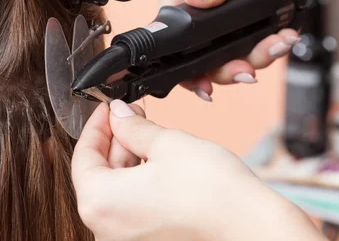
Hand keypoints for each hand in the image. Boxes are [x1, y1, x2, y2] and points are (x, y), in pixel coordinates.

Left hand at [72, 101, 325, 240]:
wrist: (255, 231)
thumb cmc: (214, 193)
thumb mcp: (167, 144)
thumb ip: (133, 127)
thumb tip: (118, 114)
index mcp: (99, 204)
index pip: (83, 156)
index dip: (96, 126)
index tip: (107, 109)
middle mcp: (105, 230)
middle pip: (99, 175)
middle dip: (115, 141)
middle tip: (131, 116)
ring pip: (116, 192)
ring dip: (128, 161)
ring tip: (148, 135)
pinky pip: (132, 209)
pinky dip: (139, 184)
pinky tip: (156, 163)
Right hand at [159, 0, 300, 99]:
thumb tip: (196, 0)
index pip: (171, 42)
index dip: (187, 68)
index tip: (206, 84)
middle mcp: (194, 10)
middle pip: (200, 59)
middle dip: (228, 68)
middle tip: (250, 70)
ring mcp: (219, 20)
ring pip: (228, 58)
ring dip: (256, 58)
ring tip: (279, 43)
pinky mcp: (242, 23)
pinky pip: (250, 48)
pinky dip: (269, 48)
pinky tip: (283, 36)